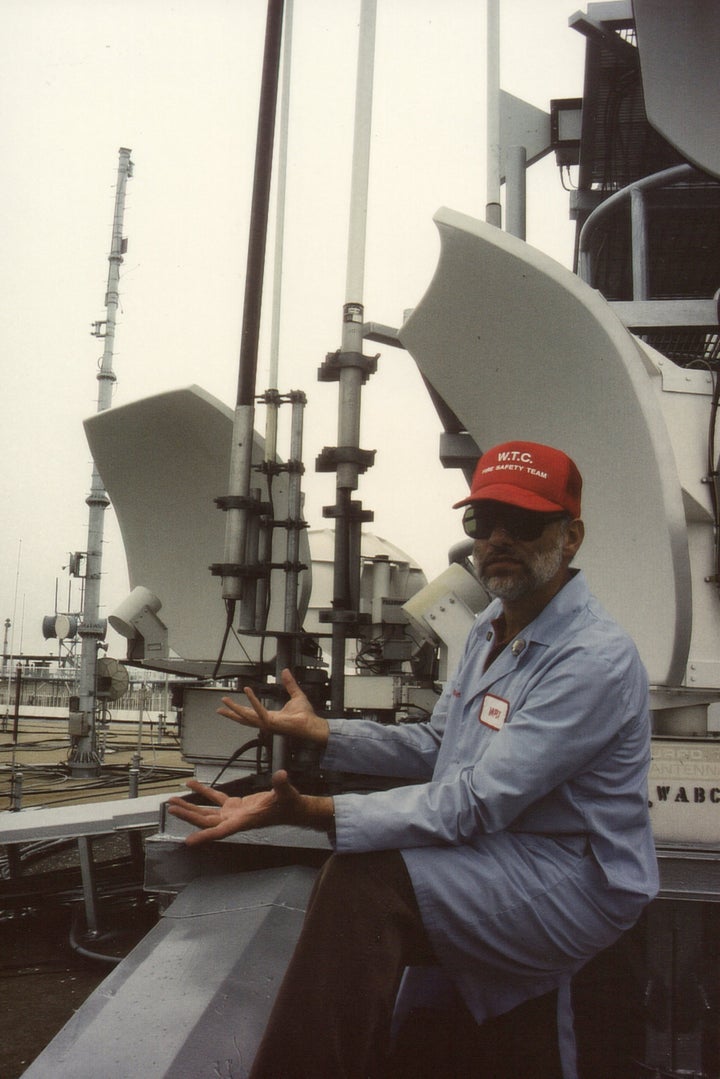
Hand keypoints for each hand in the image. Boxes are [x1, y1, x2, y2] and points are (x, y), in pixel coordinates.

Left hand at [167, 770, 328, 845]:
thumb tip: (281, 775)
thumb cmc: (289, 805)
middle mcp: (234, 819)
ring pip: (206, 811)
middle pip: (206, 820)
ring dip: (190, 806)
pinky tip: (192, 784)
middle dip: (188, 816)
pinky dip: (203, 791)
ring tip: (173, 801)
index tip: (189, 842)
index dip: (205, 837)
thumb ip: (282, 785)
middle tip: (171, 809)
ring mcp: (233, 812)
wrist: (293, 808)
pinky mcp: (235, 805)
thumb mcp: (286, 794)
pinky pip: (215, 798)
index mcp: (244, 821)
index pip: (221, 831)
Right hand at [217, 668, 328, 745]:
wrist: (312, 724)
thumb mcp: (296, 695)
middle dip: (231, 713)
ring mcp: (267, 724)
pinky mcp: (271, 722)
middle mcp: (266, 722)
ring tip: (225, 701)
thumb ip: (289, 683)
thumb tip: (285, 672)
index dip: (239, 710)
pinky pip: (259, 710)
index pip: (251, 714)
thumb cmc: (306, 715)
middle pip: (244, 718)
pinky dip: (253, 700)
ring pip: (246, 716)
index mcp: (269, 717)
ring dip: (235, 708)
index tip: (229, 705)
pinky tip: (247, 691)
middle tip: (219, 709)